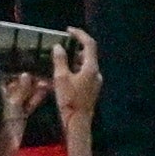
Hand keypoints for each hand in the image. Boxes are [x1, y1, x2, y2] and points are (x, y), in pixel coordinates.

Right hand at [51, 28, 101, 142]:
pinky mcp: (91, 91)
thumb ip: (60, 60)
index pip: (89, 44)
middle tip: (62, 45)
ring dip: (74, 60)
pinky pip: (84, 75)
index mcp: (91, 68)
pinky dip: (75, 70)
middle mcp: (96, 73)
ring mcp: (95, 83)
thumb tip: (58, 46)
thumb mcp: (61, 79)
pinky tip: (63, 75)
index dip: (79, 34)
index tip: (68, 30)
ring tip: (59, 60)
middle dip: (75, 47)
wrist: (77, 125)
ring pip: (85, 65)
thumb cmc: (69, 101)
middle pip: (88, 54)